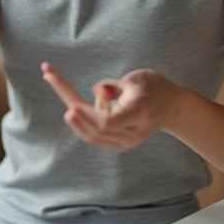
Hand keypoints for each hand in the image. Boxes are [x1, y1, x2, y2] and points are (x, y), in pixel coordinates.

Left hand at [40, 62, 180, 151]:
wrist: (171, 106)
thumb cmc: (153, 86)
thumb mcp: (136, 78)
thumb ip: (114, 86)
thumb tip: (95, 93)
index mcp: (139, 113)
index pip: (108, 122)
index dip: (87, 116)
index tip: (72, 105)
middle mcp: (134, 132)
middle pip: (95, 129)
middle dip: (73, 110)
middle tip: (52, 79)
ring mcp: (128, 142)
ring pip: (92, 136)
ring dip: (74, 117)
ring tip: (60, 89)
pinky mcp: (122, 145)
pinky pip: (95, 137)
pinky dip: (81, 124)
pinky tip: (74, 109)